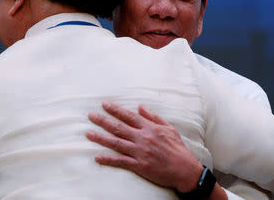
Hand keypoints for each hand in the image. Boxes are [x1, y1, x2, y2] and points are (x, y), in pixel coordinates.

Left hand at [86, 101, 203, 192]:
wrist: (185, 170)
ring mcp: (140, 152)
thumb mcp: (169, 128)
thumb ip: (153, 117)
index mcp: (150, 128)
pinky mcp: (139, 166)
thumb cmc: (178, 149)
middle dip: (103, 120)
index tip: (104, 104)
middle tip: (91, 115)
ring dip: (101, 138)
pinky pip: (120, 161)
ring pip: (116, 143)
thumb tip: (140, 107)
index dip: (115, 109)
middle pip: (119, 127)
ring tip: (88, 133)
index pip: (129, 116)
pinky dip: (108, 159)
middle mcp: (143, 138)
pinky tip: (97, 157)